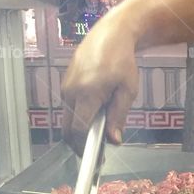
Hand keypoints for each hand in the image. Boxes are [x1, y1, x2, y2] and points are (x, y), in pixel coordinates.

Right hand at [61, 16, 138, 152]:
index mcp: (87, 94)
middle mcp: (71, 91)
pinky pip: (69, 106)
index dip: (84, 148)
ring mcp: (66, 86)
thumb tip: (113, 140)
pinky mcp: (66, 82)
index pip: (78, 130)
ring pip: (67, 118)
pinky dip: (78, 115)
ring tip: (100, 130)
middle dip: (79, 144)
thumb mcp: (127, 91)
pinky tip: (95, 114)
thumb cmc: (122, 60)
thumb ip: (118, 117)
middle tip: (97, 152)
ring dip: (80, 128)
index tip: (95, 159)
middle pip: (67, 128)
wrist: (111, 34)